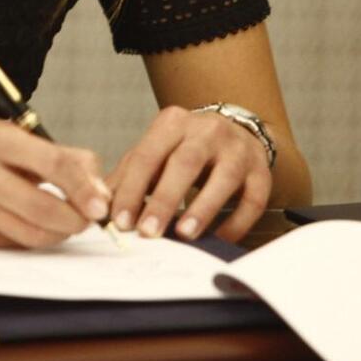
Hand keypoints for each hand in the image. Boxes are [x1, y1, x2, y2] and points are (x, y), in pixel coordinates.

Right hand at [0, 120, 110, 248]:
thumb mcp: (15, 139)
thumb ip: (63, 157)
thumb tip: (100, 191)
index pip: (54, 164)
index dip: (84, 188)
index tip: (100, 205)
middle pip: (43, 207)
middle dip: (74, 220)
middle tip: (86, 221)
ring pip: (30, 234)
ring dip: (57, 234)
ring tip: (63, 224)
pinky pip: (12, 244)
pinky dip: (30, 238)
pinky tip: (28, 224)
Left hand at [106, 105, 271, 243]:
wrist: (235, 131)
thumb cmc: (185, 148)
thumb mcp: (155, 151)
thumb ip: (128, 176)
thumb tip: (99, 207)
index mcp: (173, 123)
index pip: (147, 155)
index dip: (132, 190)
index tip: (121, 222)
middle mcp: (207, 130)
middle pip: (185, 163)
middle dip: (164, 200)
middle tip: (149, 232)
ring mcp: (238, 149)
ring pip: (223, 177)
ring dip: (203, 208)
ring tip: (184, 234)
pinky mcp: (261, 170)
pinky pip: (253, 198)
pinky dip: (237, 221)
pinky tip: (220, 237)